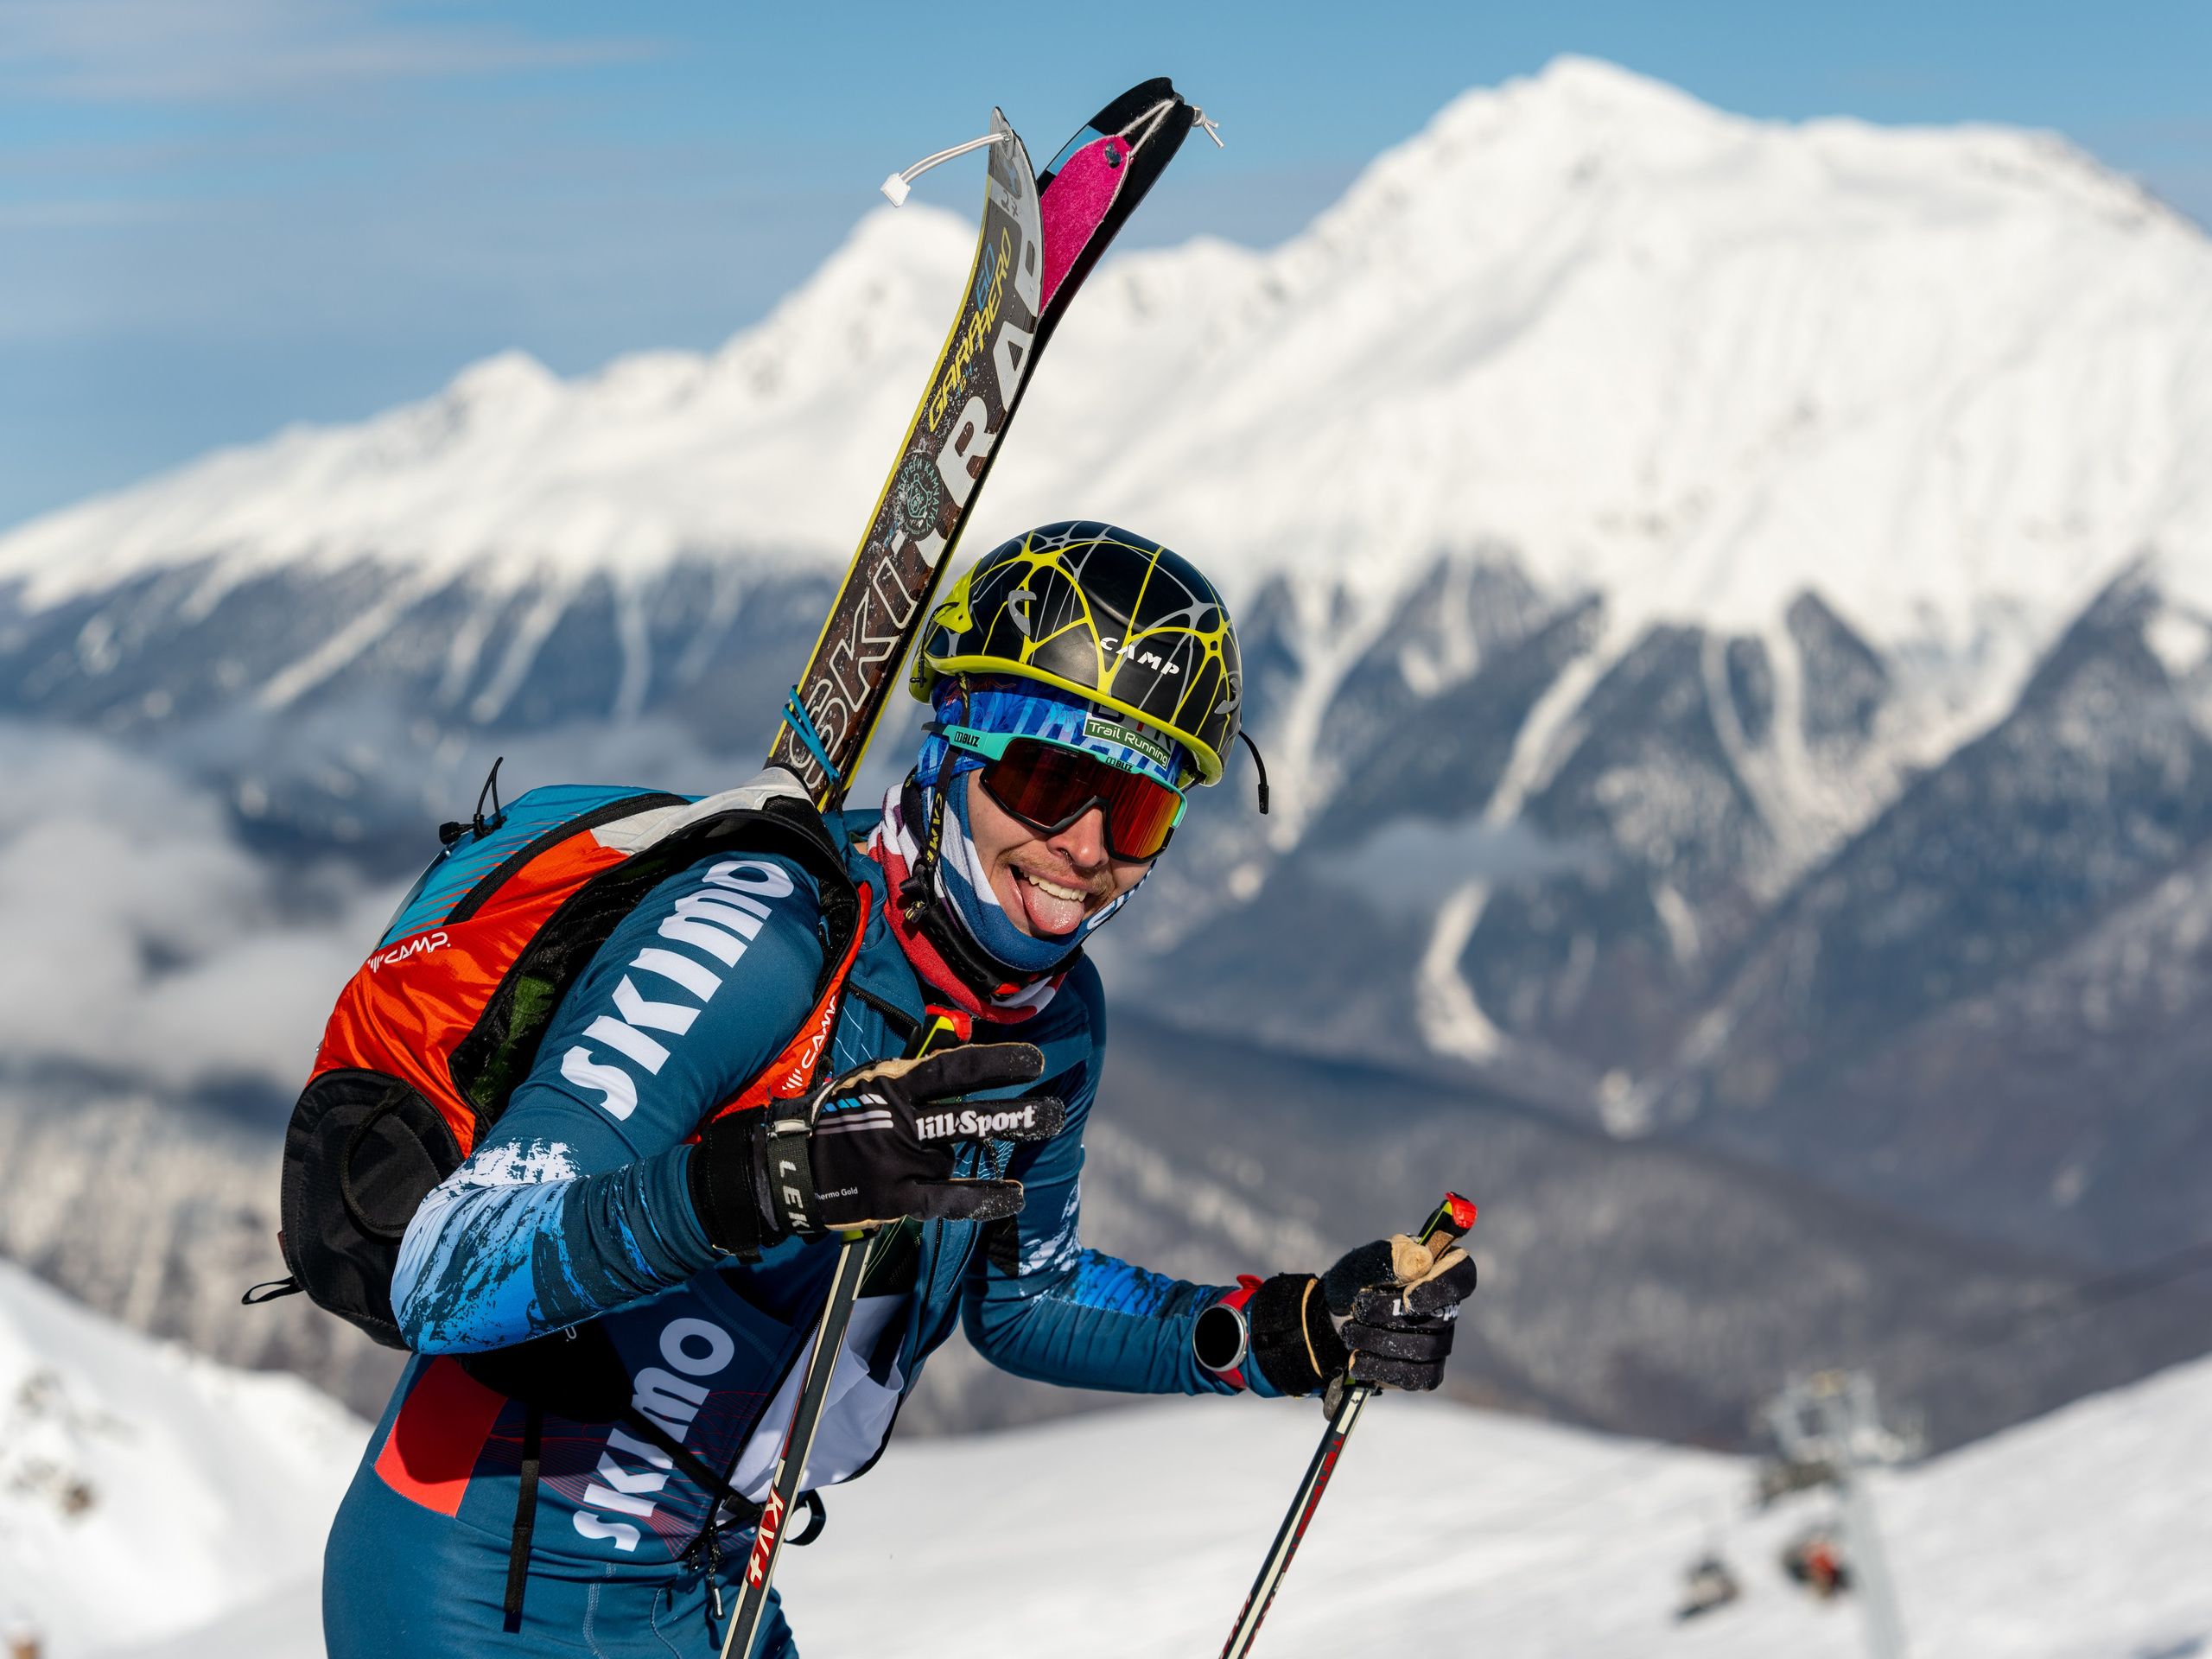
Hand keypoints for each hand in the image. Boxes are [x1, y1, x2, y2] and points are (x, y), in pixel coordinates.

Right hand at [690, 1044, 1063, 1254]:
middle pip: (967, 1114)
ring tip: (1045, 1138)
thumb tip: (963, 1065)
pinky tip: (1013, 1195)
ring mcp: (895, 1159)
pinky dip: (983, 1198)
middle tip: (1055, 1111)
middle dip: (1016, 1113)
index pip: (953, 1068)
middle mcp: (898, 1119)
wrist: (789, 1165)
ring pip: (959, 1152)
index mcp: (893, 1083)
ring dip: (1004, 1148)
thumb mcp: (870, 1082)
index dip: (997, 1063)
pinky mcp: (891, 1196)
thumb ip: (914, 1078)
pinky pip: (946, 1199)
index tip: (1036, 1062)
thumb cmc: (837, 1118)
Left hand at [1324, 1233, 1476, 1390]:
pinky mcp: (1426, 1369)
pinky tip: (1359, 1361)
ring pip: (1426, 1349)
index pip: (1462, 1275)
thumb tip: (1423, 1260)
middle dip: (1389, 1318)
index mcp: (1435, 1268)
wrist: (1332, 1320)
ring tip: (1350, 1334)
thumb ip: (1388, 1258)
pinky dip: (1383, 1369)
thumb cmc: (1353, 1284)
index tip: (1408, 1297)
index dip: (1441, 1289)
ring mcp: (1439, 1339)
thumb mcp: (1361, 1264)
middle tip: (1357, 1314)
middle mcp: (1445, 1305)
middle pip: (1439, 1319)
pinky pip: (1418, 1376)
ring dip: (1380, 1342)